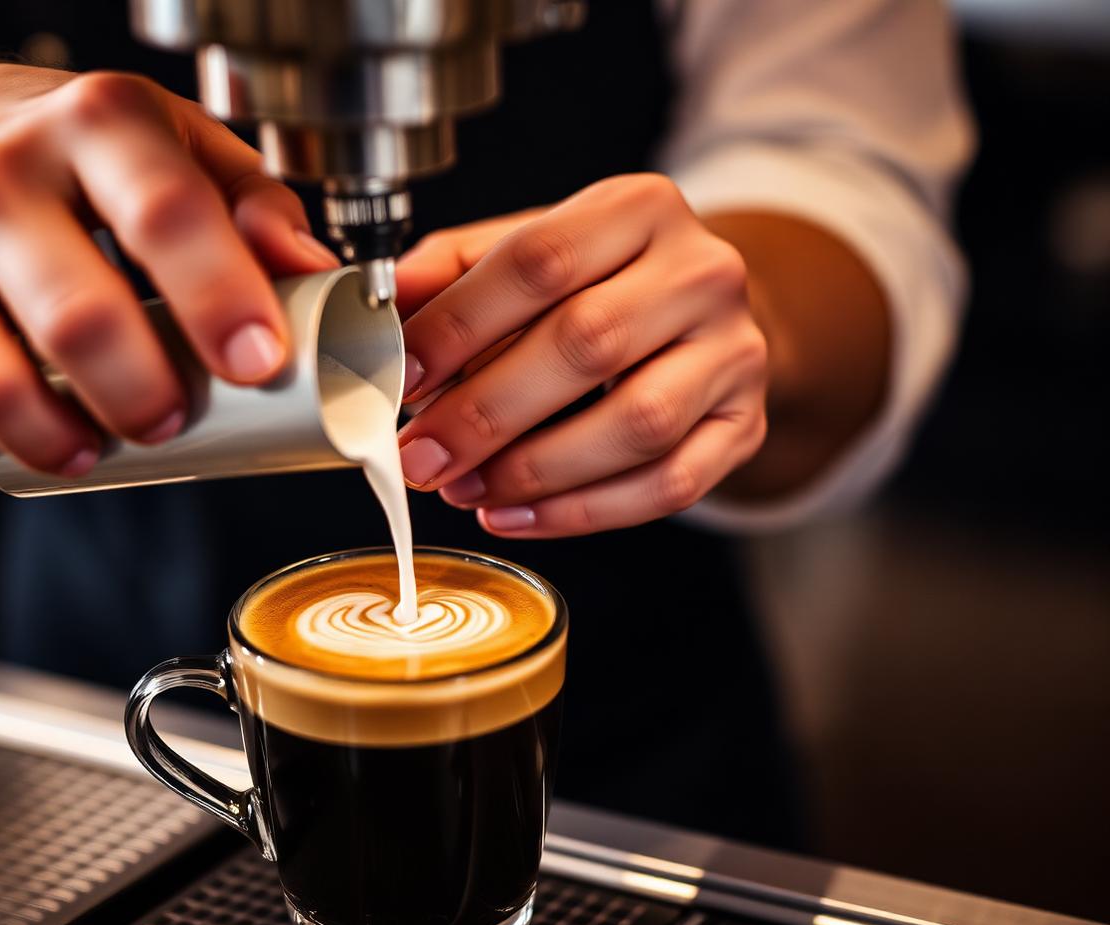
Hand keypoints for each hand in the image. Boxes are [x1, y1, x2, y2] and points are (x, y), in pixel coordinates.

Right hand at [0, 65, 337, 473]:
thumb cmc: (86, 158)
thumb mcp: (184, 147)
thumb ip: (256, 205)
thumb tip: (310, 270)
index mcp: (101, 121)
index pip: (166, 212)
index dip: (220, 296)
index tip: (260, 359)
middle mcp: (12, 170)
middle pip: (88, 307)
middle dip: (152, 386)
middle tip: (190, 413)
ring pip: (19, 358)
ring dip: (100, 416)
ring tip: (145, 429)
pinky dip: (34, 434)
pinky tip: (76, 446)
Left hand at [395, 174, 766, 537]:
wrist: (699, 317)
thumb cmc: (598, 284)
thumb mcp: (529, 250)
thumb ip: (452, 272)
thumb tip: (380, 300)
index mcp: (639, 207)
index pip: (540, 261)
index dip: (460, 325)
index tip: (400, 377)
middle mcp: (701, 271)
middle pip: (588, 343)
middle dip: (487, 411)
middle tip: (421, 455)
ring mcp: (735, 351)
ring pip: (637, 423)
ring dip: (535, 470)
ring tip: (464, 489)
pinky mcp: (747, 425)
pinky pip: (670, 485)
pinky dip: (583, 512)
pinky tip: (516, 515)